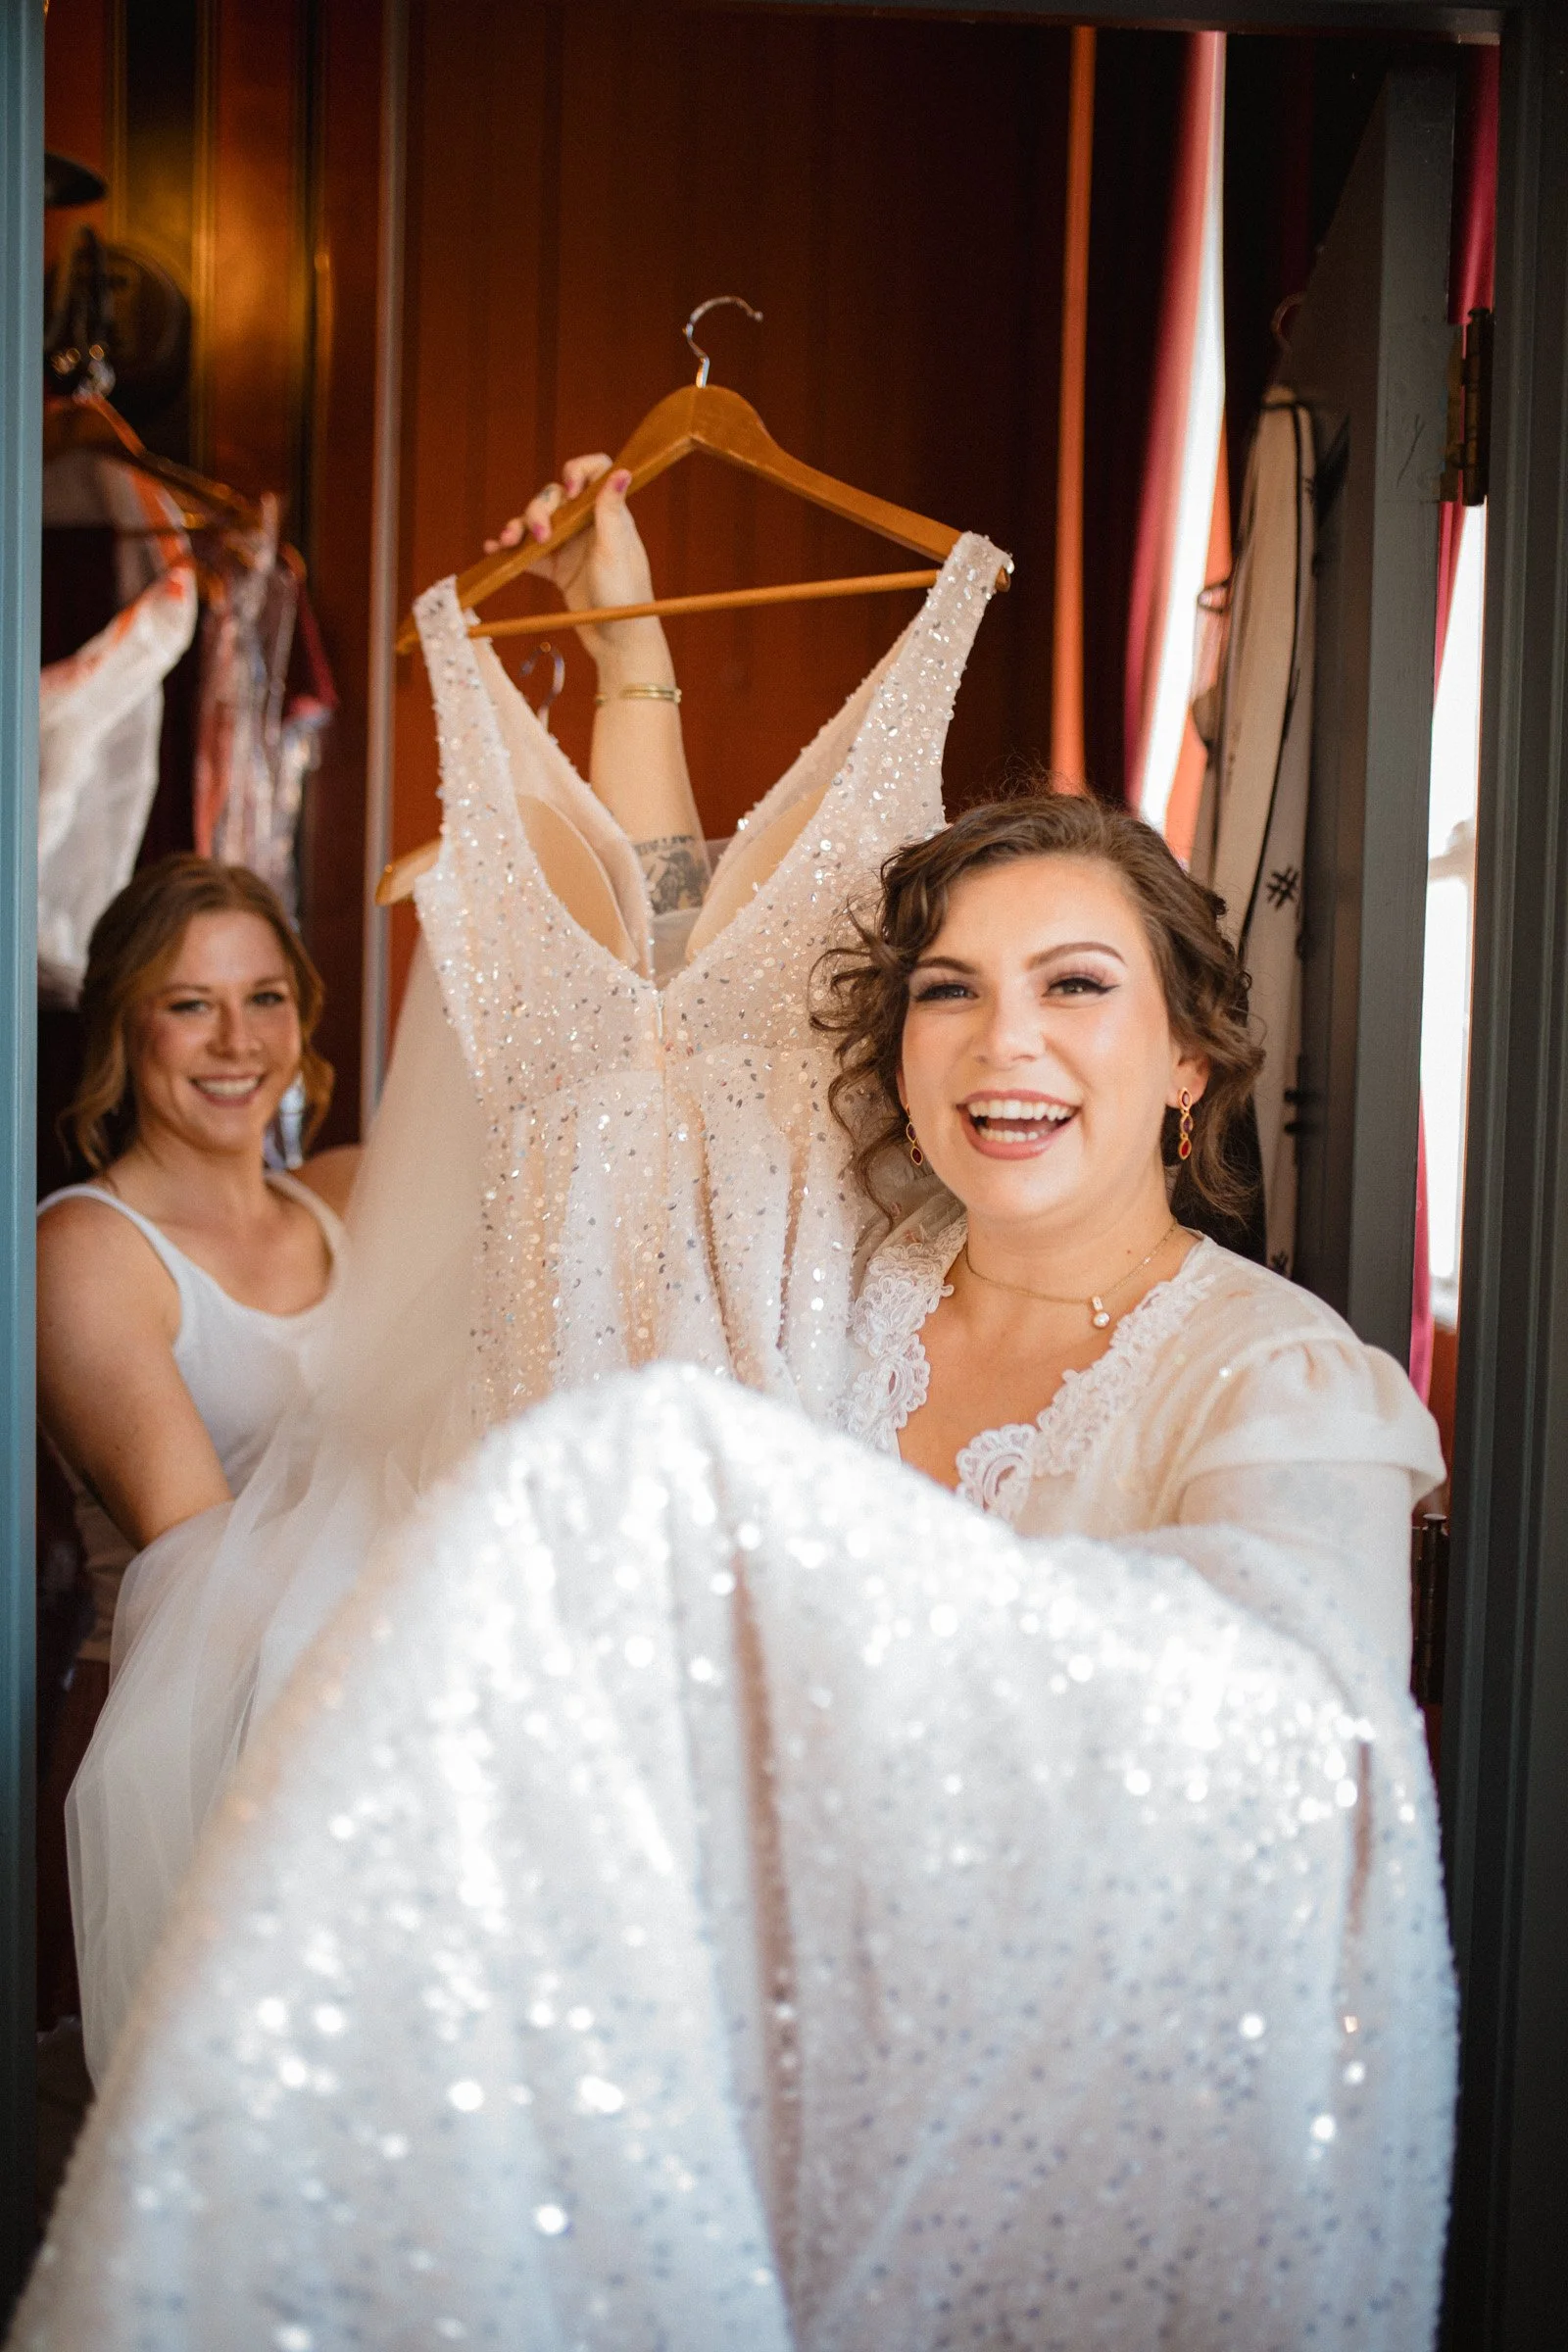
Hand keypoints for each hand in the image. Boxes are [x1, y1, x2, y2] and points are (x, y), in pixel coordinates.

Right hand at [486, 454, 668, 677]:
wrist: (619, 644)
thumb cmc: (626, 598)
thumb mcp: (615, 552)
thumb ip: (611, 512)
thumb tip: (623, 471)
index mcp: (609, 514)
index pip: (595, 471)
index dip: (577, 470)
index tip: (569, 489)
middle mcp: (589, 525)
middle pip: (555, 496)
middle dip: (539, 509)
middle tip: (541, 537)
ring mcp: (571, 546)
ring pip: (538, 521)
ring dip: (520, 526)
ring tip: (507, 541)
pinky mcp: (558, 570)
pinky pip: (530, 552)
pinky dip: (512, 549)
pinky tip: (495, 549)